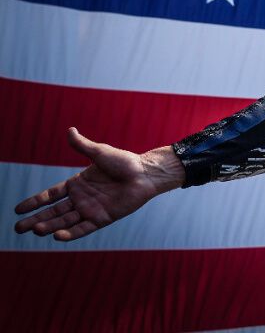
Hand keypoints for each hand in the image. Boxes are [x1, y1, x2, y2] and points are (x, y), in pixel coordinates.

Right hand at [13, 128, 183, 240]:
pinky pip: (84, 228)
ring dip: (50, 226)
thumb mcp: (100, 152)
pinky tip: (56, 236)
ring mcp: (91, 209)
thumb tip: (69, 130)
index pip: (50, 195)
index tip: (17, 210)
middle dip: (36, 219)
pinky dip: (70, 233)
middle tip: (17, 228)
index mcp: (78, 184)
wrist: (145, 173)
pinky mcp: (103, 218)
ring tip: (34, 230)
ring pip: (65, 221)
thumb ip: (82, 146)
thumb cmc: (125, 162)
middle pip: (54, 212)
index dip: (35, 202)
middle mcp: (82, 199)